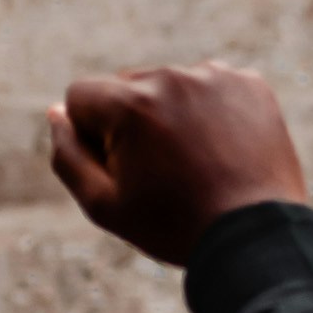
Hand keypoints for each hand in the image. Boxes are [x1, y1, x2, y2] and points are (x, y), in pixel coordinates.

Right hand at [48, 62, 308, 266]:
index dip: (91, 135)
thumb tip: (56, 112)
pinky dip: (212, 112)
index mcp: (131, 103)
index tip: (121, 167)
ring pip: (172, 87)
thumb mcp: (103, 205)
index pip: (81, 95)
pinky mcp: (251, 84)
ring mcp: (217, 77)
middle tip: (163, 172)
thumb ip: (68, 155)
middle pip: (128, 87)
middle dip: (132, 121)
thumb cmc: (175, 226)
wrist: (256, 236)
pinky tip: (223, 150)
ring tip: (197, 163)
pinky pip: (213, 88)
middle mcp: (172, 77)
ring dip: (172, 114)